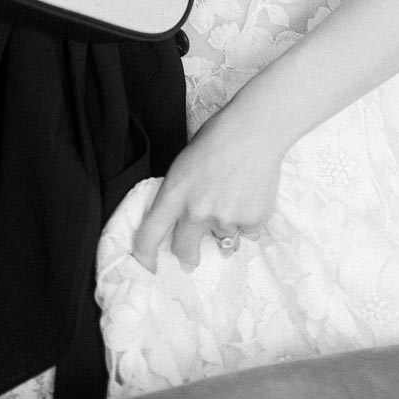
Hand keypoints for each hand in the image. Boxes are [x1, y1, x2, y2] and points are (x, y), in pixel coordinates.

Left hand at [132, 108, 281, 270]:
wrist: (254, 130)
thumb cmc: (217, 138)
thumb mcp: (184, 165)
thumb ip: (180, 196)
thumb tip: (182, 223)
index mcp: (174, 194)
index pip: (149, 236)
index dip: (144, 258)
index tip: (147, 268)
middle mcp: (196, 212)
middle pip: (184, 251)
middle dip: (188, 254)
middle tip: (192, 254)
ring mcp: (225, 219)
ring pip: (222, 239)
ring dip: (225, 225)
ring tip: (234, 194)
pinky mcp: (252, 221)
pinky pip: (248, 232)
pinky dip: (249, 219)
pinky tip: (251, 193)